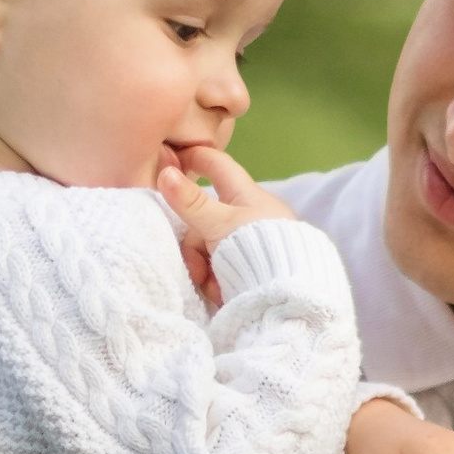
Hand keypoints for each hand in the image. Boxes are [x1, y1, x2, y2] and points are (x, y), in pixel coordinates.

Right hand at [158, 144, 293, 295]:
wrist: (288, 295)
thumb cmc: (257, 249)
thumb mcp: (219, 224)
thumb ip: (191, 202)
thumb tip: (165, 173)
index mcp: (246, 194)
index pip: (217, 164)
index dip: (194, 157)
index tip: (169, 161)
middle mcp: (249, 214)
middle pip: (204, 218)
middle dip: (195, 244)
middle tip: (197, 267)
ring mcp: (250, 241)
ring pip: (209, 246)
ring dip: (204, 267)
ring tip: (211, 286)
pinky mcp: (252, 266)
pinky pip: (221, 266)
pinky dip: (217, 279)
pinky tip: (222, 293)